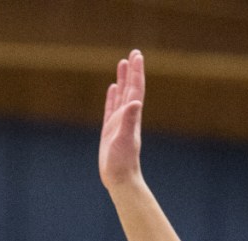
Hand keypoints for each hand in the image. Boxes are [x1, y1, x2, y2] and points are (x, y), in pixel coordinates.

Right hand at [99, 49, 144, 190]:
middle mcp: (127, 117)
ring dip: (123, 80)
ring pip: (121, 96)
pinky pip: (111, 108)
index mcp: (131, 117)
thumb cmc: (122, 163)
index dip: (136, 72)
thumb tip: (135, 102)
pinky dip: (113, 96)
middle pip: (131, 89)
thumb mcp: (125, 140)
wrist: (121, 180)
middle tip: (133, 53)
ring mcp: (119, 123)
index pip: (135, 90)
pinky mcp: (110, 130)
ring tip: (123, 64)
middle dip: (132, 71)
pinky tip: (113, 89)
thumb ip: (129, 120)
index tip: (137, 55)